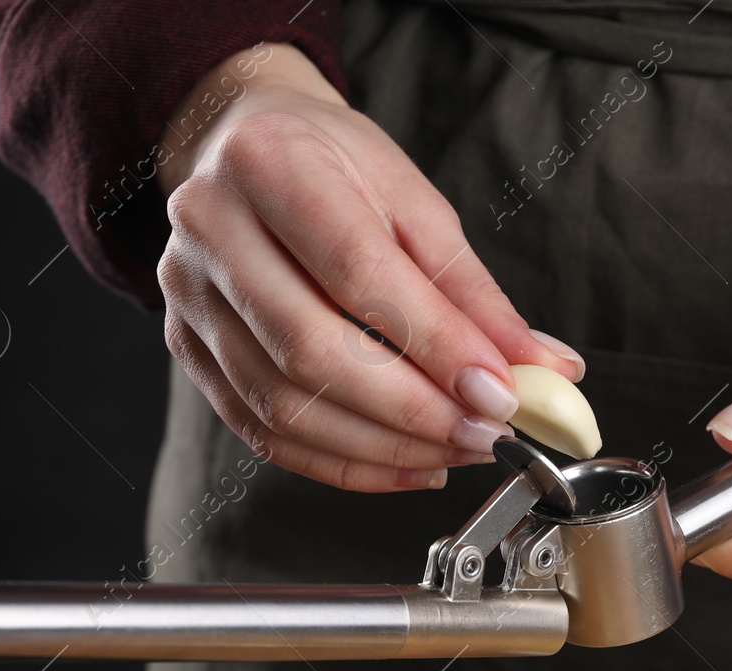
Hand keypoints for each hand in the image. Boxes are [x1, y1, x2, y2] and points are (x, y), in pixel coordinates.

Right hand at [155, 45, 583, 490]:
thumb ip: (475, 294)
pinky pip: (265, 433)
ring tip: (456, 449)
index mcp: (270, 164)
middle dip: (413, 411)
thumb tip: (543, 370)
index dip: (435, 345)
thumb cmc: (331, 165)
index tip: (500, 391)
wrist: (242, 145)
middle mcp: (212, 230)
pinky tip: (405, 464)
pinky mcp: (188, 349)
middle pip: (311, 350)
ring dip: (383, 447)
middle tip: (485, 432)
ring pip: (284, 406)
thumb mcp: (415, 203)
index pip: (357, 274)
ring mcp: (190, 296)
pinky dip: (344, 463)